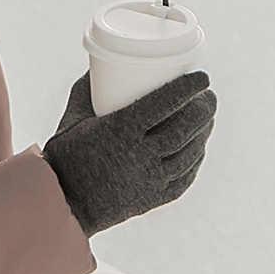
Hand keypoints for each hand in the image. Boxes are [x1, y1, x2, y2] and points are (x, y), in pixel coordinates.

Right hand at [43, 69, 214, 238]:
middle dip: (204, 109)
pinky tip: (199, 148)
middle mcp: (139, 155)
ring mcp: (150, 179)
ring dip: (204, 132)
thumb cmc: (66, 158)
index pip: (165, 103)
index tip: (202, 77)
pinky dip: (196, 159)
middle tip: (209, 96)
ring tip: (208, 117)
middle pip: (184, 127)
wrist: (65, 205)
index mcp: (120, 130)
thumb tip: (98, 67)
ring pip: (190, 152)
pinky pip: (185, 176)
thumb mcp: (72, 120)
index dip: (188, 88)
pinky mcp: (154, 198)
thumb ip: (85, 91)